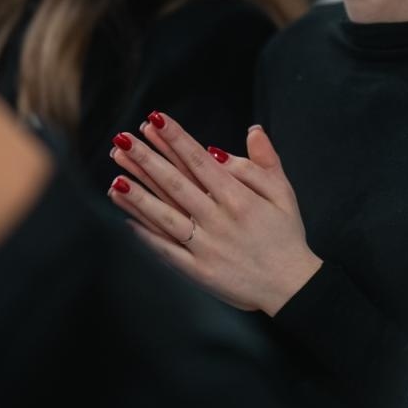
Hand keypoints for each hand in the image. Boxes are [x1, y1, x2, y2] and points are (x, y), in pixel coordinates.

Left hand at [106, 113, 321, 315]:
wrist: (291, 287)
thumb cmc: (286, 236)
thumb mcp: (284, 194)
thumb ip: (264, 162)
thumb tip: (252, 131)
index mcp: (239, 198)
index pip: (200, 161)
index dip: (176, 139)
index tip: (155, 120)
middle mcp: (219, 220)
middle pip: (176, 184)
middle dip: (147, 160)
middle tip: (122, 141)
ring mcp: (206, 247)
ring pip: (165, 217)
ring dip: (139, 197)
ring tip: (115, 178)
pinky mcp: (199, 271)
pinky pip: (167, 251)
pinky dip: (146, 237)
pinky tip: (126, 220)